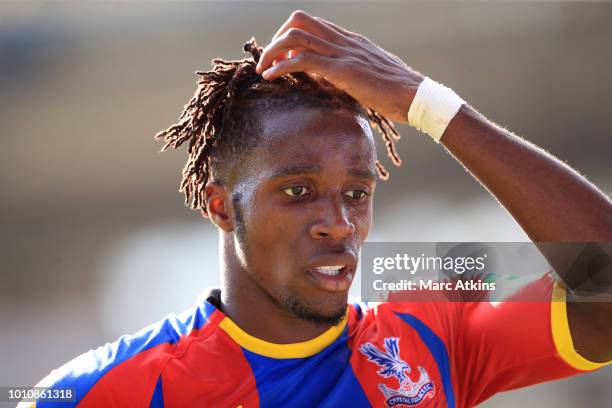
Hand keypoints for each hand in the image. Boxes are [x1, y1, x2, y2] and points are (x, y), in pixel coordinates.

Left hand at [255, 10, 423, 123]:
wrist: (417, 97)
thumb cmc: (398, 92)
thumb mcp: (371, 76)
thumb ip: (352, 72)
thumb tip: (337, 80)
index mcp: (351, 40)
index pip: (314, 24)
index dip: (292, 37)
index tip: (284, 58)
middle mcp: (344, 41)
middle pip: (300, 20)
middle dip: (278, 38)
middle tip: (271, 61)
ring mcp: (343, 53)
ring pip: (296, 36)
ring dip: (273, 52)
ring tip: (264, 70)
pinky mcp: (342, 70)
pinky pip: (302, 60)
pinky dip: (280, 67)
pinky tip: (271, 77)